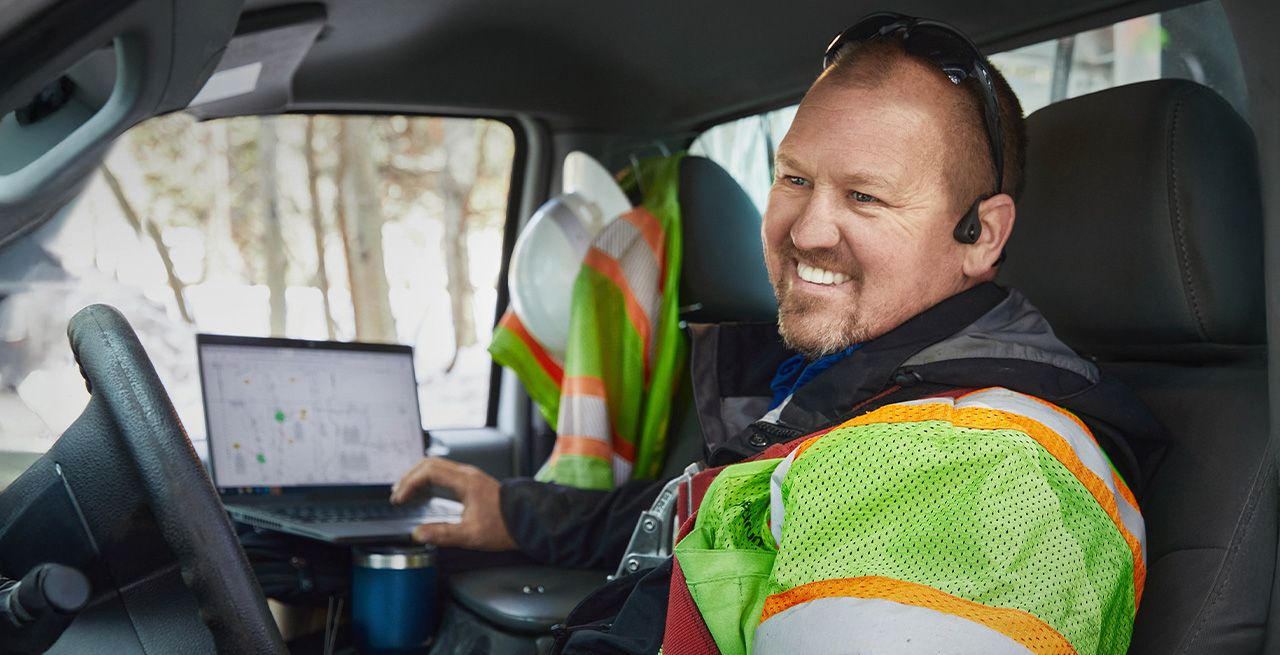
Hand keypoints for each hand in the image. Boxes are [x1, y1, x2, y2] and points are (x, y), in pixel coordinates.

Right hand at [390, 457, 516, 550]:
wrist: (528, 521)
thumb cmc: (504, 527)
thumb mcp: (471, 535)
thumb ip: (442, 534)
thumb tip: (418, 534)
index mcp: (465, 482)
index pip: (429, 471)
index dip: (409, 483)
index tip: (400, 498)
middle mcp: (467, 474)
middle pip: (430, 464)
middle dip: (409, 477)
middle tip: (397, 495)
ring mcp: (470, 476)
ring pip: (437, 466)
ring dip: (418, 476)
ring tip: (405, 493)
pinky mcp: (471, 482)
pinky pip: (444, 472)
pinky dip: (428, 479)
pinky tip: (424, 492)